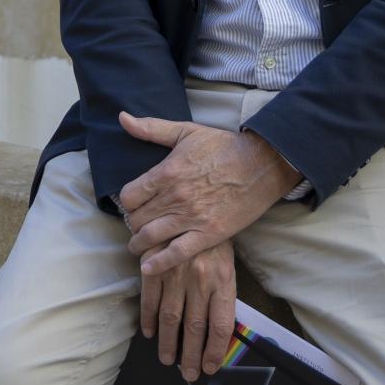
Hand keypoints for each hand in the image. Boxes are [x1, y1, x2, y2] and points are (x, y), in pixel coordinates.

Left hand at [117, 111, 299, 276]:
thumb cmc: (223, 146)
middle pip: (137, 219)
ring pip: (151, 237)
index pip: (129, 196)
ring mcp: (191, 217)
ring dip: (139, 244)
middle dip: (133, 223)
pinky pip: (177, 253)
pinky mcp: (209, 234)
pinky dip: (159, 263)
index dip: (128, 202)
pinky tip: (148, 266)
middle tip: (136, 226)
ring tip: (138, 246)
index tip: (133, 205)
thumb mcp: (185, 131)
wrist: (261, 163)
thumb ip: (151, 128)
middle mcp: (174, 197)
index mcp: (166, 172)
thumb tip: (122, 118)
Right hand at [142, 238, 236, 381]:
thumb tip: (217, 329)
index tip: (209, 366)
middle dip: (190, 354)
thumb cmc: (215, 237)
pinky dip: (148, 317)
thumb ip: (222, 292)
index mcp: (223, 279)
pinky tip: (149, 332)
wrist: (197, 201)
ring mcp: (176, 272)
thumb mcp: (228, 262)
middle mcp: (200, 279)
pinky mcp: (156, 264)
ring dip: (168, 342)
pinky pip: (150, 297)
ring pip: (171, 317)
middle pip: (195, 327)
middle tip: (187, 373)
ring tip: (167, 359)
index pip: (220, 324)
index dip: (215, 350)